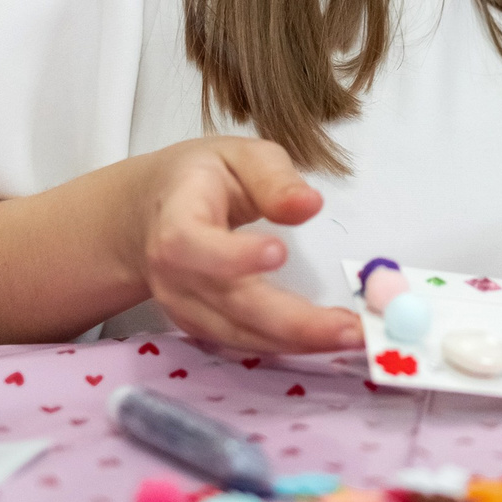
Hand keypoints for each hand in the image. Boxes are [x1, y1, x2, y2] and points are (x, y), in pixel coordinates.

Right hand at [135, 136, 363, 352]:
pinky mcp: (202, 326)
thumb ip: (273, 178)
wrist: (149, 215)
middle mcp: (174, 273)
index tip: (279, 252)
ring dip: (298, 341)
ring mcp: (184, 307)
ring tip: (353, 337)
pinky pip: (243, 343)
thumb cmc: (201, 178)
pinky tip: (327, 340)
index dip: (232, 255)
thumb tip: (309, 205)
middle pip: (228, 304)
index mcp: (176, 220)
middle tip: (350, 327)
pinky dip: (287, 346)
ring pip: (239, 334)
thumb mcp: (238, 155)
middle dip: (291, 321)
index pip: (192, 244)